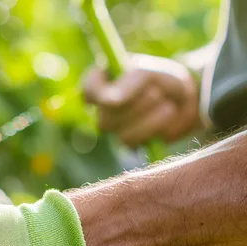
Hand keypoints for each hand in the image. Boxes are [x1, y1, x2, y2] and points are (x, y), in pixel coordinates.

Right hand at [84, 54, 200, 147]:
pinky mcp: (128, 142)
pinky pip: (132, 142)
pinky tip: (167, 118)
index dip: (95, 90)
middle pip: (105, 116)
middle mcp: (104, 107)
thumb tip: (111, 101)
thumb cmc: (164, 80)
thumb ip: (130, 81)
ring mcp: (114, 127)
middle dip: (136, 105)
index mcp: (104, 83)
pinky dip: (154, 129)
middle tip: (156, 93)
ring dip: (149, 118)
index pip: (88, 89)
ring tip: (168, 106)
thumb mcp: (150, 72)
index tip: (111, 86)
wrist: (188, 100)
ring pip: (118, 132)